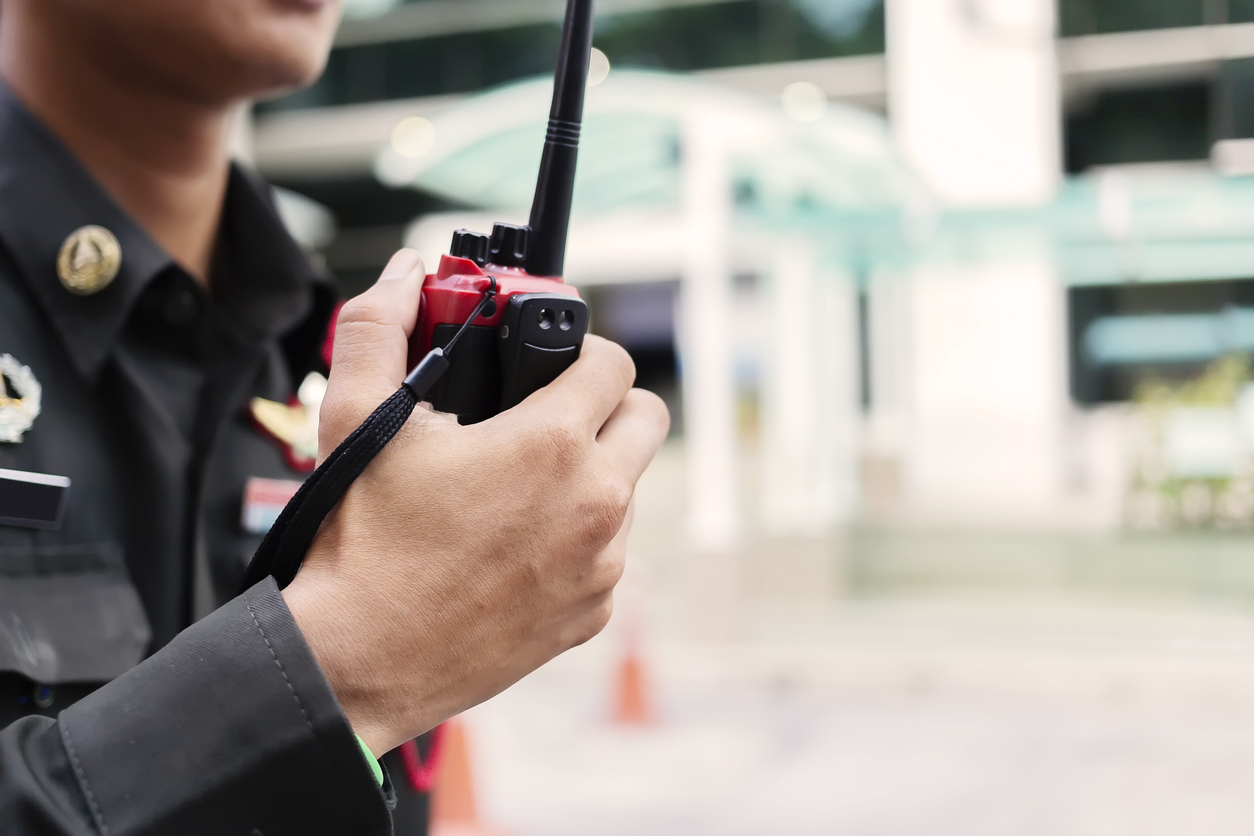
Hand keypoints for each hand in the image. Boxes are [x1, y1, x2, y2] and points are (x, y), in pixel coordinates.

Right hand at [282, 249, 669, 755]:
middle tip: (551, 413)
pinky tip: (520, 541)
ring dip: (593, 472)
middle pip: (647, 418)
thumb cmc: (361, 544)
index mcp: (551, 445)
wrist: (360, 661)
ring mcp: (601, 563)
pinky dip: (580, 537)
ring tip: (524, 482)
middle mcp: (594, 503)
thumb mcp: (357, 420)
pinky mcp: (593, 612)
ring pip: (630, 487)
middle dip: (606, 404)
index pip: (613, 362)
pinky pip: (609, 552)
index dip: (581, 350)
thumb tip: (402, 273)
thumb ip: (379, 327)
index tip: (550, 364)